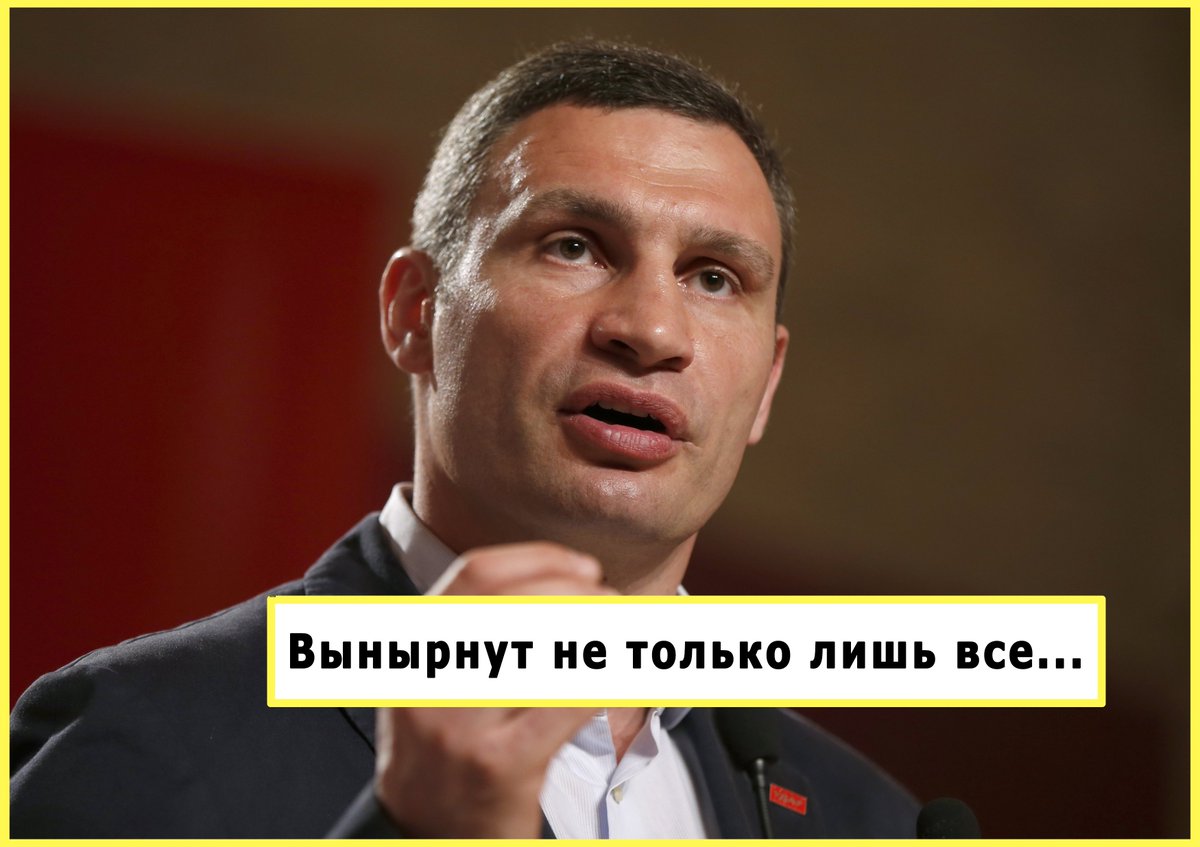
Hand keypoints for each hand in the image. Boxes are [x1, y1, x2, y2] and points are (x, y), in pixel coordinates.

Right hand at [374, 542, 610, 836]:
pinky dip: (602, 681)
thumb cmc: (446, 748)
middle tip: (611, 599)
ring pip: (544, 649)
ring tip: (623, 632)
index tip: (585, 567)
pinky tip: (620, 677)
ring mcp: (460, 725)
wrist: (425, 833)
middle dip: (575, 590)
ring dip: (598, 631)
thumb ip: (477, 628)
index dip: (539, 559)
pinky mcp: (499, 764)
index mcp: (415, 647)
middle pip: (514, 603)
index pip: (477, 573)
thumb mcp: (439, 678)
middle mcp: (429, 681)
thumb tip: (558, 580)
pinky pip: (566, 705)